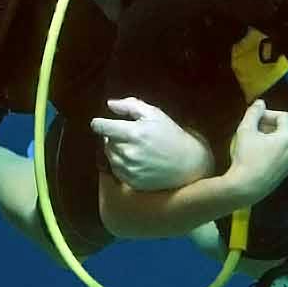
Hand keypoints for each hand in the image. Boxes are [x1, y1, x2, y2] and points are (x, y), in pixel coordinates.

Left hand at [91, 96, 211, 190]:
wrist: (189, 164)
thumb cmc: (171, 135)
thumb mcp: (155, 114)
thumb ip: (130, 106)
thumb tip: (109, 104)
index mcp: (134, 133)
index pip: (102, 127)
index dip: (99, 123)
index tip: (99, 123)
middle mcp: (129, 153)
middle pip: (106, 142)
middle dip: (113, 137)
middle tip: (129, 136)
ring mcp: (130, 170)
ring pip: (110, 156)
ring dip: (116, 150)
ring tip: (133, 147)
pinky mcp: (132, 182)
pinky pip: (115, 170)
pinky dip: (121, 164)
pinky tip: (135, 160)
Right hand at [222, 99, 287, 195]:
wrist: (246, 188)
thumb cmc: (246, 158)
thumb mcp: (246, 131)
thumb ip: (254, 113)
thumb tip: (260, 103)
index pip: (283, 116)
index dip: (267, 114)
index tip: (254, 119)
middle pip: (283, 129)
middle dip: (267, 126)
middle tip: (251, 130)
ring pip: (282, 142)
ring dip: (269, 138)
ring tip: (252, 142)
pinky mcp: (286, 172)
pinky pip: (281, 154)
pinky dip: (271, 150)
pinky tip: (256, 155)